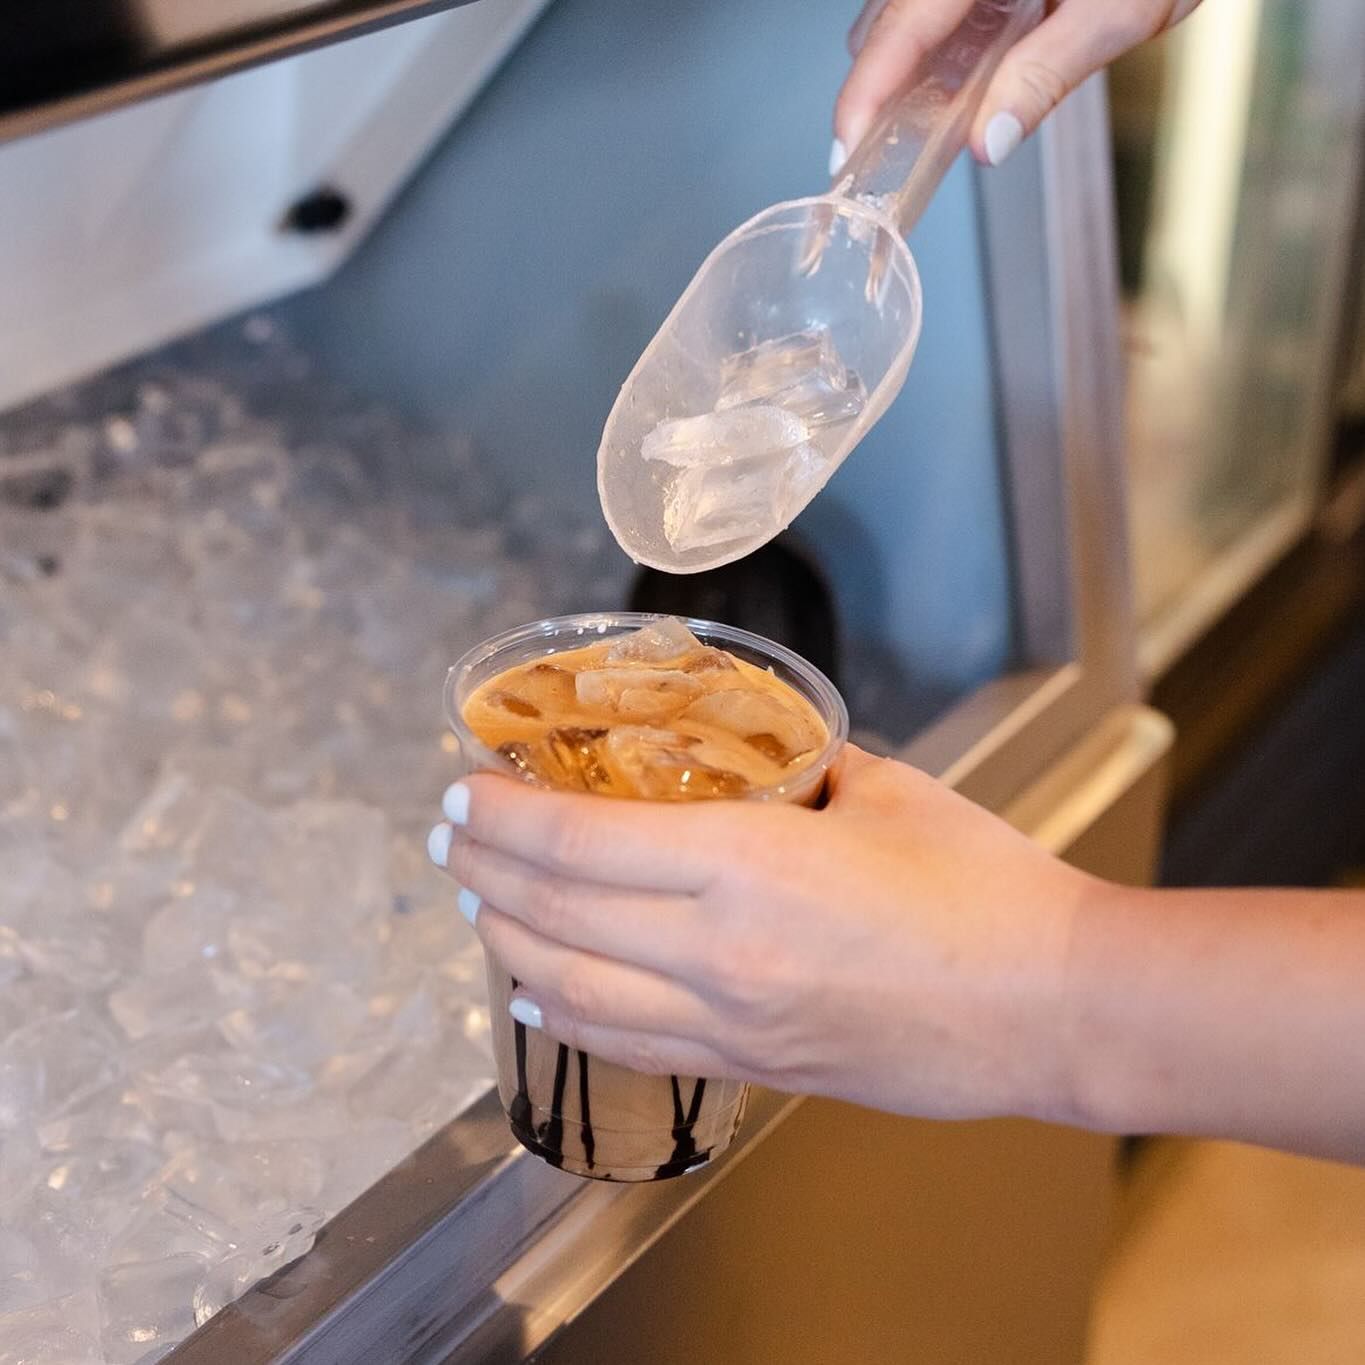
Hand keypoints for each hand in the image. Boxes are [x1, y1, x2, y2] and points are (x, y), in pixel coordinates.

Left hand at [429, 747, 1091, 1124]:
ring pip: (572, 985)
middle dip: (483, 869)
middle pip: (554, 910)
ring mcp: (729, 1022)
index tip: (466, 790)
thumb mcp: (886, 793)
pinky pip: (630, 1043)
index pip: (579, 839)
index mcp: (749, 863)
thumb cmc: (986, 891)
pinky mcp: (753, 1068)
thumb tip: (757, 758)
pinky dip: (565, 1012)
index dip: (504, 813)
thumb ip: (803, 771)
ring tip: (477, 903)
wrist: (1052, 1008)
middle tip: (449, 838)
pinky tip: (536, 991)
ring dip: (508, 938)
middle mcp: (718, 951)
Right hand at [834, 0, 1203, 169]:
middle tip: (905, 148)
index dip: (867, 92)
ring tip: (944, 111)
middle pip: (888, 17)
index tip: (847, 148)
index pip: (902, 26)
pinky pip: (936, 2)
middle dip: (887, 84)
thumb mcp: (1123, 10)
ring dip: (914, 63)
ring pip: (904, 7)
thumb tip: (986, 140)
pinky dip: (940, 39)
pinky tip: (973, 66)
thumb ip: (1048, 74)